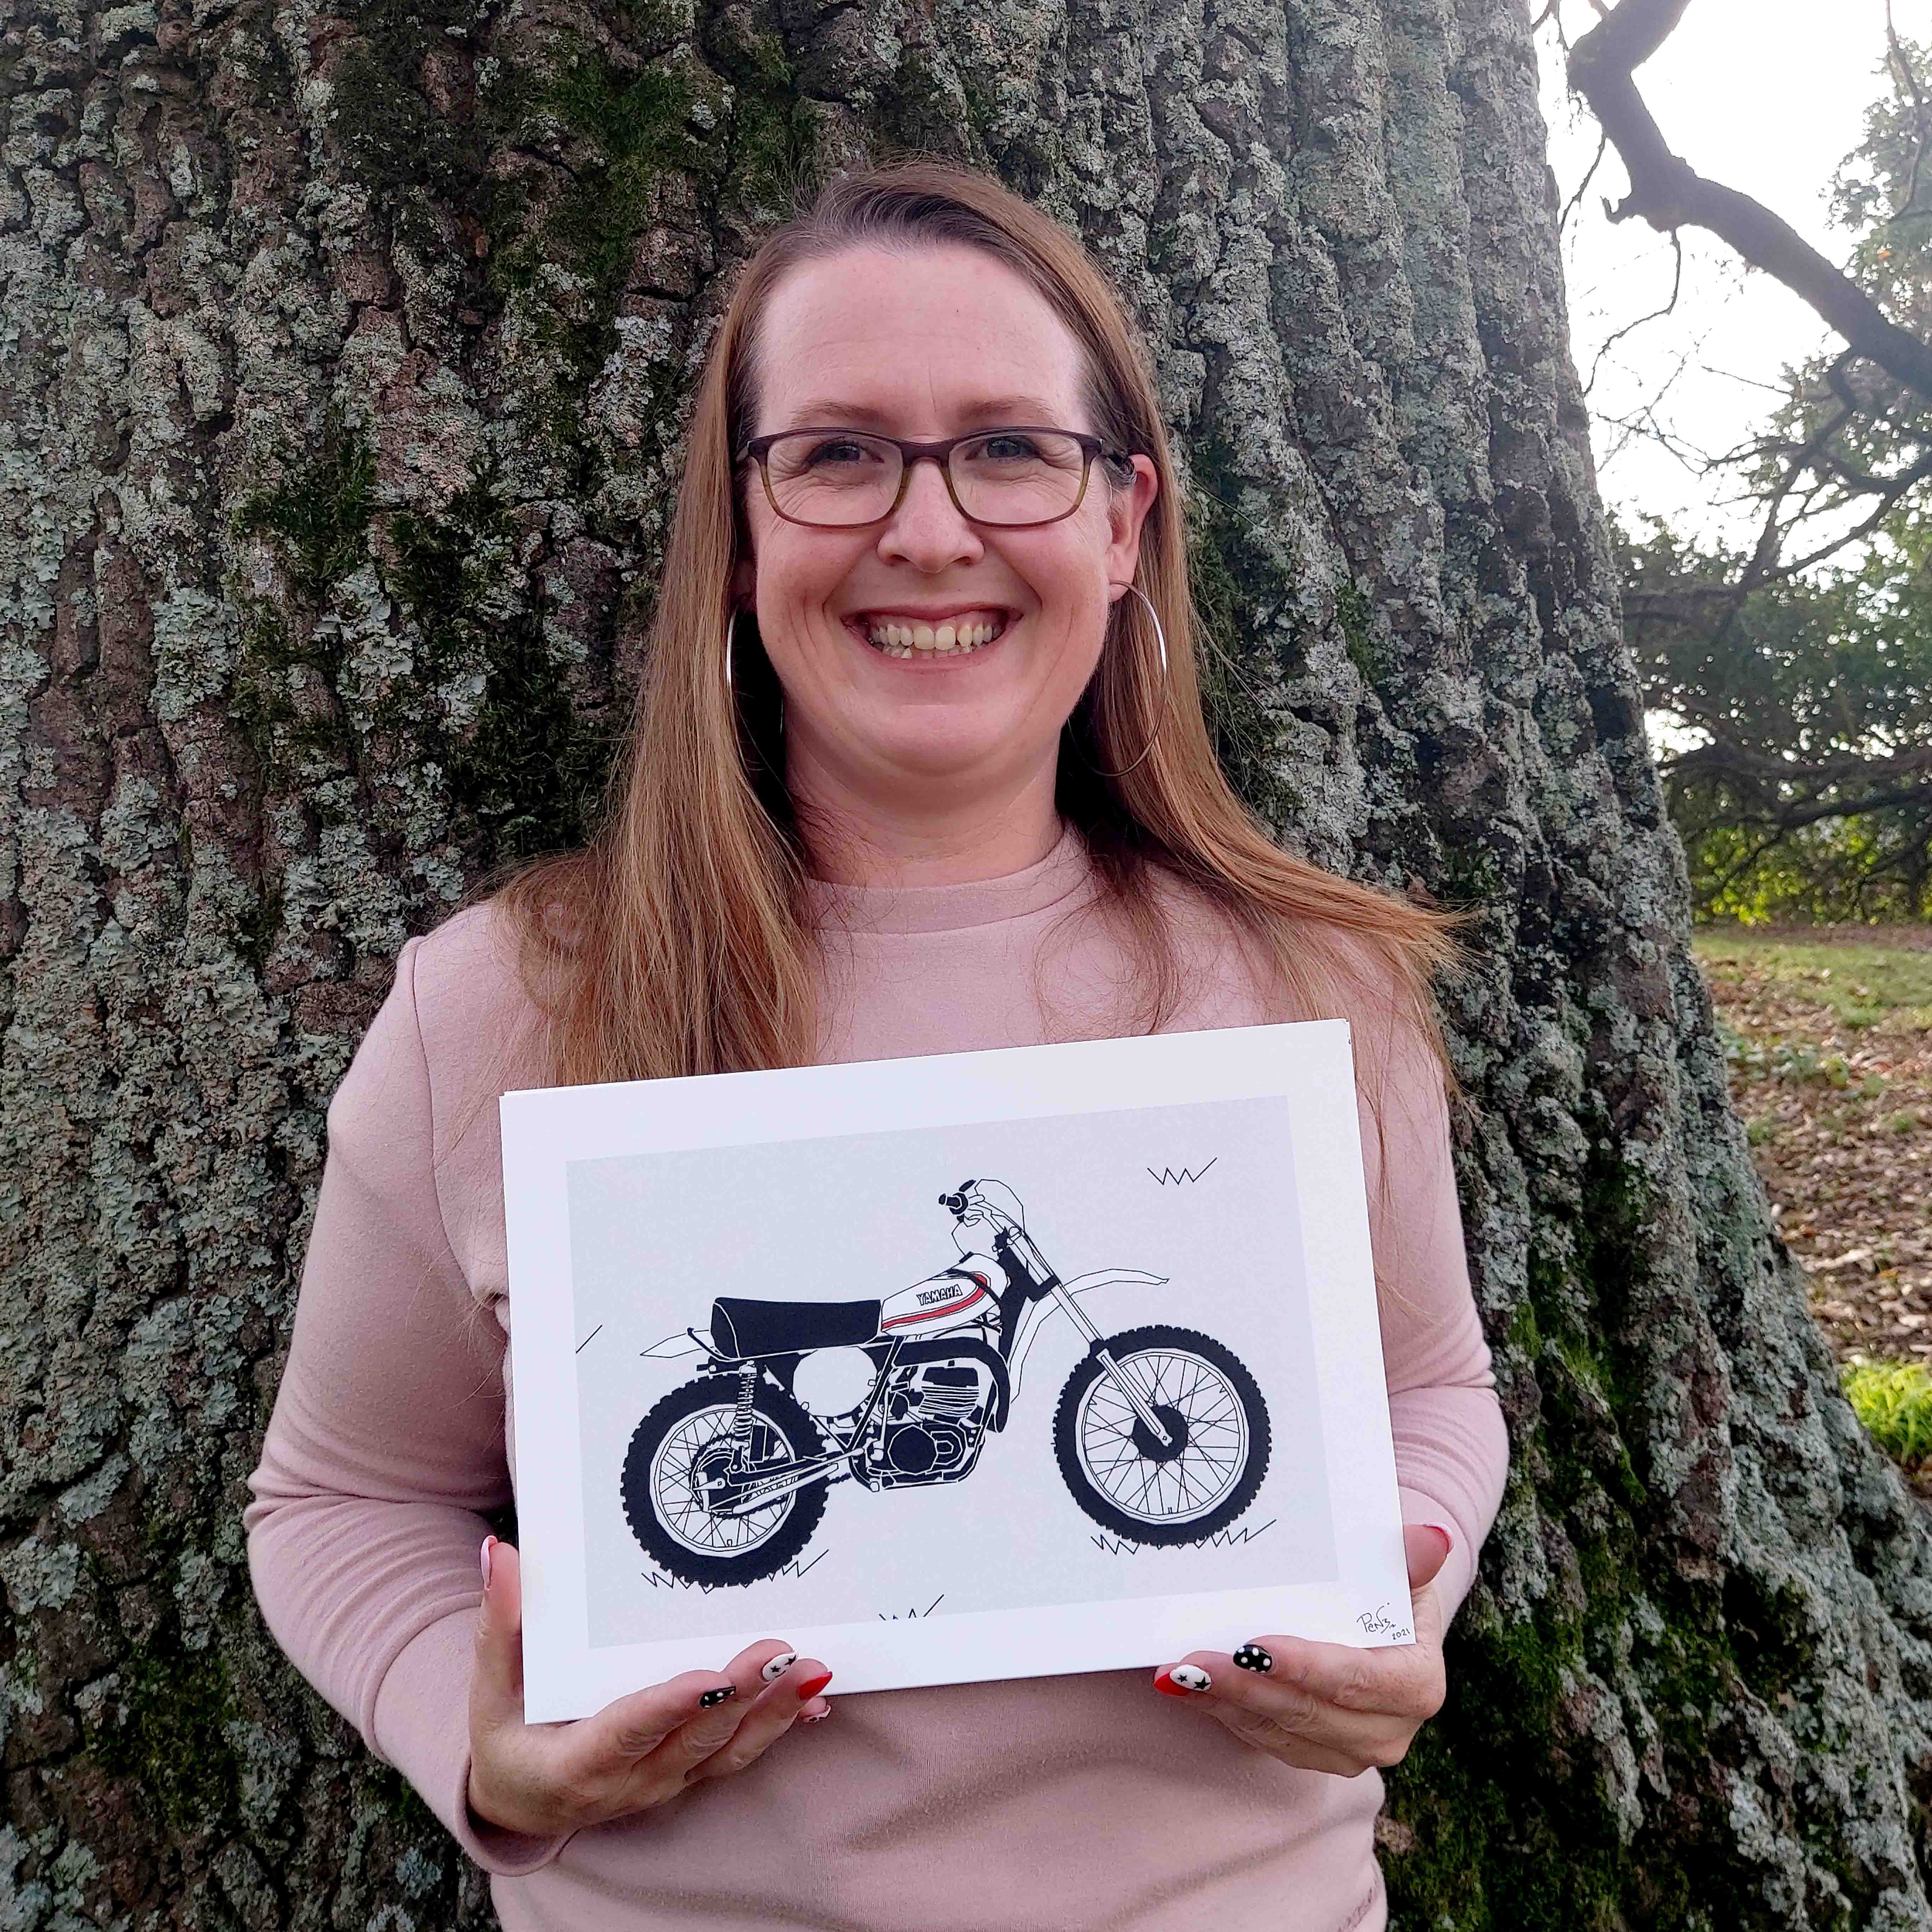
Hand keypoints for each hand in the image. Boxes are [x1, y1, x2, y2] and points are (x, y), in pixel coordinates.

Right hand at [466, 1538, 832, 1835]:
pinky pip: (738, 1755)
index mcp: (576, 1764)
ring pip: (727, 1752)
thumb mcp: (491, 1686)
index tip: (713, 1680)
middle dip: (742, 1696)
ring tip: (815, 1671)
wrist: (522, 1800)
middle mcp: (629, 1781)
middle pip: (694, 1739)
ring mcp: (665, 1782)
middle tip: (781, 1651)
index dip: (671, 1708)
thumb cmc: (506, 1736)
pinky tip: (813, 1700)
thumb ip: (501, 1622)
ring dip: (774, 1712)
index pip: (629, 1731)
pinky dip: (777, 1728)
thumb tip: (502, 1553)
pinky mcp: (687, 1774)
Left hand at [1150, 1524, 1451, 1776]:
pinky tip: (1188, 1689)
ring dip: (1225, 1703)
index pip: (1356, 1680)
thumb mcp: (1399, 1571)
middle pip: (1309, 1712)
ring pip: (1280, 1732)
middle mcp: (1389, 1731)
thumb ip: (1409, 1558)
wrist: (1385, 1631)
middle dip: (1247, 1687)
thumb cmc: (1388, 1593)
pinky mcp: (1317, 1755)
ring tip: (1180, 1673)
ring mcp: (1352, 1751)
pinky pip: (1265, 1742)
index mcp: (1416, 1686)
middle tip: (1195, 1661)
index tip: (1255, 1648)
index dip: (1306, 1667)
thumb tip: (1432, 1538)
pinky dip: (1224, 1714)